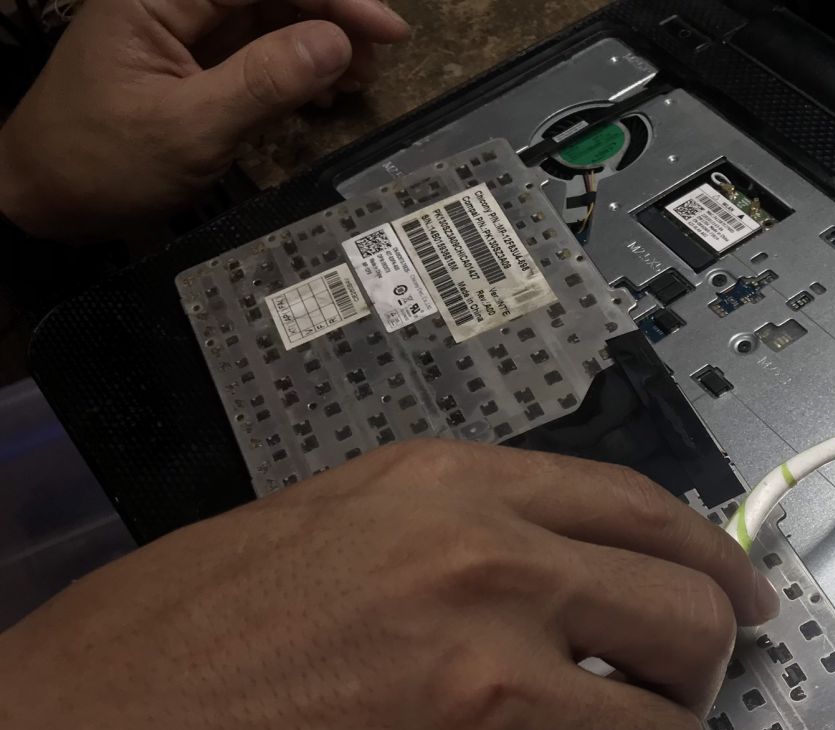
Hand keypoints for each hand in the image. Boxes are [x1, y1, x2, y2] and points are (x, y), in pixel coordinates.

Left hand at [0, 0, 410, 238]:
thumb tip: (337, 43)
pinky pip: (256, 54)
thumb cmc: (102, 164)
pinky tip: (328, 92)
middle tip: (381, 61)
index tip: (387, 31)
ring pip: (268, 20)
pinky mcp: (191, 68)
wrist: (42, 200)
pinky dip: (297, 70)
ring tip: (362, 80)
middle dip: (330, 18)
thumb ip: (265, 82)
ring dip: (320, 44)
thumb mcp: (190, 128)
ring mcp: (182, 34)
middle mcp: (172, 3)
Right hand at [0, 441, 775, 729]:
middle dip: (689, 686)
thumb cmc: (187, 646)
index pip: (649, 511)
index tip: (746, 606)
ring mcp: (489, 700)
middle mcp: (492, 578)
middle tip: (645, 715)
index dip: (717, 563)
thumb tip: (595, 573)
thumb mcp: (339, 527)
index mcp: (458, 494)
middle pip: (694, 629)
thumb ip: (475, 536)